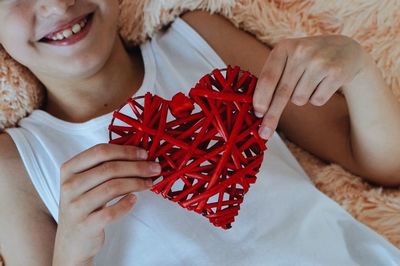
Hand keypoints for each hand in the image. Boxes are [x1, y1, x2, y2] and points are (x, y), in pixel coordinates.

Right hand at [52, 144, 160, 265]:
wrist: (72, 242)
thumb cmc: (85, 206)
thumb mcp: (87, 183)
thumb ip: (104, 167)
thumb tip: (139, 154)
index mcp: (69, 169)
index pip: (100, 151)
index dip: (125, 151)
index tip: (144, 154)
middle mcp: (69, 186)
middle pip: (109, 168)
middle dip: (137, 166)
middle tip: (155, 168)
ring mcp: (75, 207)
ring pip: (112, 188)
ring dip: (136, 183)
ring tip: (149, 183)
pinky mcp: (85, 226)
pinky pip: (111, 212)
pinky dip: (126, 204)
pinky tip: (135, 199)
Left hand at [253, 35, 366, 138]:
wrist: (346, 50)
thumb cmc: (308, 59)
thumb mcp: (289, 58)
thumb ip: (273, 77)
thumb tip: (258, 108)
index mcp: (284, 47)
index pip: (268, 77)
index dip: (261, 97)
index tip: (257, 113)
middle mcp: (301, 51)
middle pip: (282, 92)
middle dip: (272, 115)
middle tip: (264, 133)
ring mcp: (320, 62)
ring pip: (299, 99)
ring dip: (301, 98)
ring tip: (310, 82)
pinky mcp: (336, 73)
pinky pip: (316, 101)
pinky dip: (316, 98)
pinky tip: (323, 84)